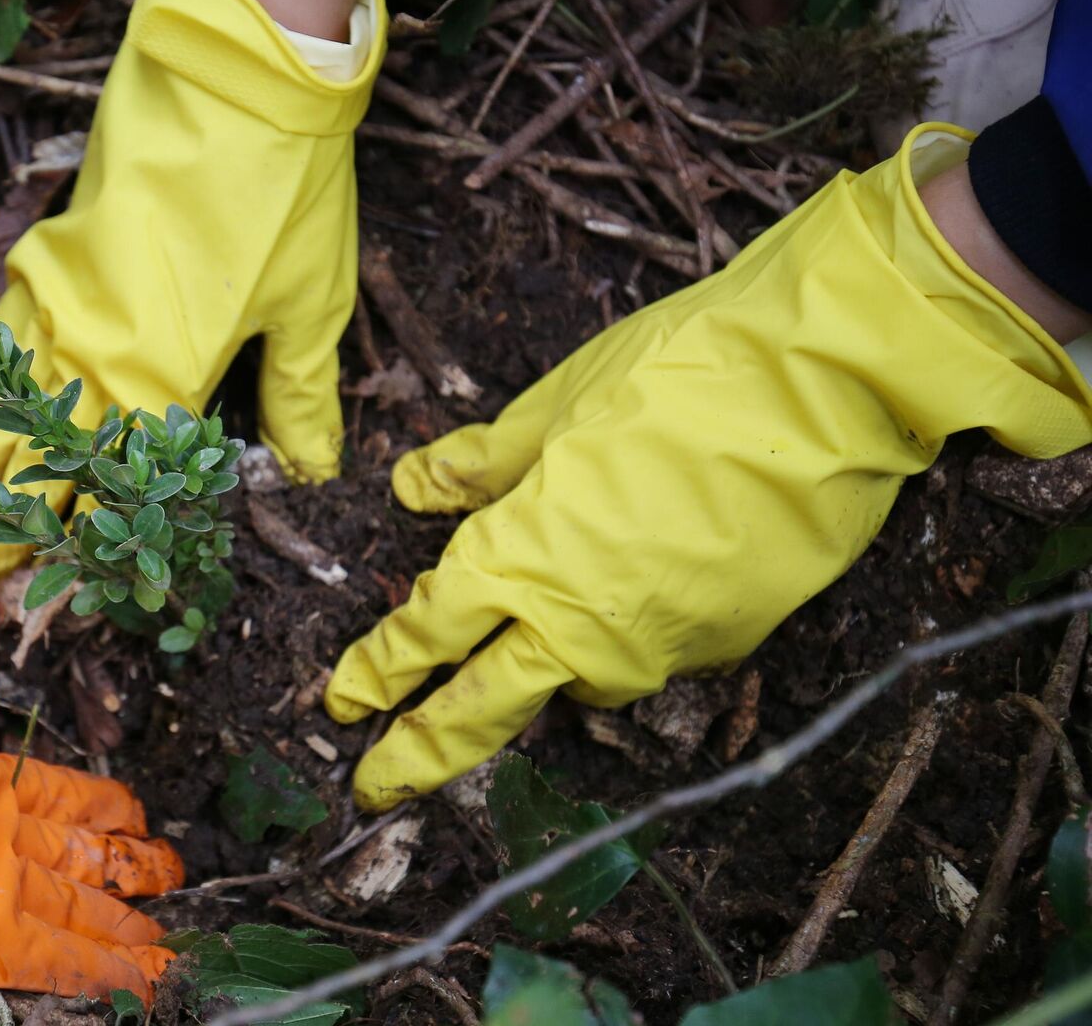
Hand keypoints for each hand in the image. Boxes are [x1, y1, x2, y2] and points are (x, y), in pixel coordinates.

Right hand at [0, 0, 385, 583]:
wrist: (232, 79)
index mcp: (161, 382)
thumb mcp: (311, 306)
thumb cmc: (281, 195)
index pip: (104, 492)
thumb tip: (313, 473)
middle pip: (27, 461)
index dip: (75, 551)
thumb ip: (300, 398)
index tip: (47, 600)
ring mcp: (57, 301)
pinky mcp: (44, 254)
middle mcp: (93, 354)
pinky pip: (3, 335)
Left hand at [328, 126, 1091, 810]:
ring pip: (575, 685)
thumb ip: (479, 466)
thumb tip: (411, 489)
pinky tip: (638, 589)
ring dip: (540, 679)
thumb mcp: (554, 408)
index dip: (377, 670)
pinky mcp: (725, 642)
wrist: (823, 389)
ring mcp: (656, 645)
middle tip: (374, 788)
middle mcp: (579, 624)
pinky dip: (626, 634)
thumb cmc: (677, 377)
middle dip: (420, 755)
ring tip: (520, 659)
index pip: (425, 633)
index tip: (340, 703)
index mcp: (519, 558)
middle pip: (480, 714)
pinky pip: (651, 654)